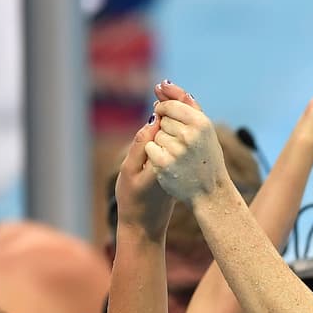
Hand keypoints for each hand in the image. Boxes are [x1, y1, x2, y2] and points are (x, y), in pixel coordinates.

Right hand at [114, 99, 176, 237]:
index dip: (168, 107)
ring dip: (174, 114)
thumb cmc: (133, 200)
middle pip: (181, 127)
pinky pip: (178, 142)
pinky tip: (164, 118)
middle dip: (173, 106)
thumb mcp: (130, 173)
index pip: (172, 127)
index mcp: (167, 161)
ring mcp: (179, 166)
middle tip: (162, 87)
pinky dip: (172, 129)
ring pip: (182, 134)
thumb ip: (140, 146)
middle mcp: (178, 162)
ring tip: (163, 95)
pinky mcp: (178, 168)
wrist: (145, 226)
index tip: (160, 92)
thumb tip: (153, 121)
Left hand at [145, 85, 230, 203]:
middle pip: (161, 120)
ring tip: (177, 156)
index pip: (170, 106)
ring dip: (161, 143)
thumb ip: (186, 103)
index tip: (173, 123)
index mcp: (201, 123)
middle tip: (182, 146)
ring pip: (155, 134)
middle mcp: (190, 135)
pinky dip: (154, 155)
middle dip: (166, 129)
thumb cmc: (206, 156)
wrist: (210, 192)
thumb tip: (163, 83)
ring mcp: (176, 150)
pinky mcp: (163, 164)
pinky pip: (149, 148)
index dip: (167, 113)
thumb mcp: (203, 128)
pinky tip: (167, 164)